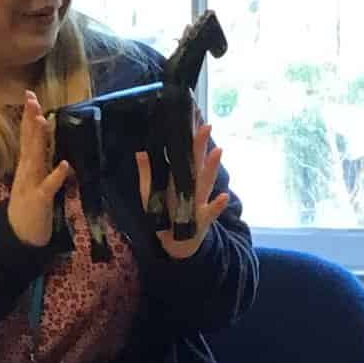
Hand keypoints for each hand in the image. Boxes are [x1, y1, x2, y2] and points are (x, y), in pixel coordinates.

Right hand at [8, 92, 69, 248]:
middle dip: (30, 119)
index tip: (30, 95)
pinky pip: (49, 186)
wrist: (19, 235)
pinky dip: (56, 175)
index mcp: (27, 166)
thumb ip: (40, 161)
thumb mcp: (34, 180)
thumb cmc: (30, 207)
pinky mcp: (40, 200)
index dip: (28, 116)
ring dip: (38, 139)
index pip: (27, 136)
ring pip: (35, 158)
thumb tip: (46, 140)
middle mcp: (27, 171)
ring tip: (41, 119)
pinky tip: (64, 164)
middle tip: (31, 97)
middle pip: (28, 141)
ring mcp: (31, 184)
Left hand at [141, 118, 230, 258]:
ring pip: (205, 182)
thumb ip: (147, 174)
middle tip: (206, 127)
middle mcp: (192, 187)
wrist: (175, 244)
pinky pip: (210, 212)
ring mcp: (199, 202)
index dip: (188, 138)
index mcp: (180, 179)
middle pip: (196, 164)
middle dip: (201, 146)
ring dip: (211, 168)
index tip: (191, 118)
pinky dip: (217, 205)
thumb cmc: (165, 216)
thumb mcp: (150, 194)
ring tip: (217, 152)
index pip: (185, 155)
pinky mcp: (201, 220)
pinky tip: (223, 197)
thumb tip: (140, 151)